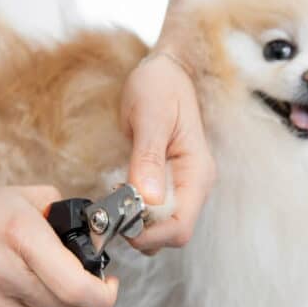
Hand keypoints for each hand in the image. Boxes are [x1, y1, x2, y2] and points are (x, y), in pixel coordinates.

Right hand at [0, 187, 118, 306]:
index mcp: (20, 235)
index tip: (109, 285)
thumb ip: (66, 213)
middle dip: (87, 303)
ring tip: (59, 298)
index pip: (75, 286)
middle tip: (83, 286)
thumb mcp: (25, 196)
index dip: (104, 295)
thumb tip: (97, 237)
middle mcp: (2, 272)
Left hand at [121, 53, 215, 252]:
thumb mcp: (150, 117)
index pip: (182, 227)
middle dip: (141, 232)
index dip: (152, 236)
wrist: (166, 70)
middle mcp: (194, 185)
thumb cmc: (161, 87)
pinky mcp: (168, 182)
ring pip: (162, 226)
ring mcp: (182, 185)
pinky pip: (155, 211)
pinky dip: (136, 211)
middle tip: (111, 211)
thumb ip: (148, 158)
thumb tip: (147, 199)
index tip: (121, 223)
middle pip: (172, 233)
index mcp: (196, 173)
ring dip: (137, 224)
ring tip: (114, 200)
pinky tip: (120, 193)